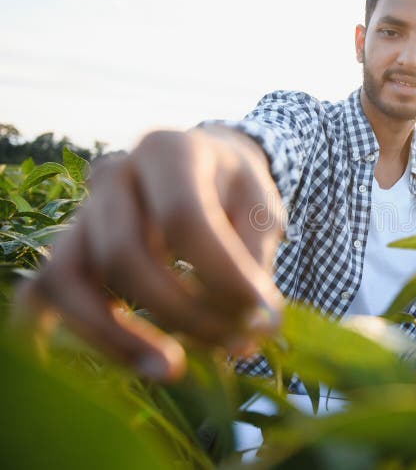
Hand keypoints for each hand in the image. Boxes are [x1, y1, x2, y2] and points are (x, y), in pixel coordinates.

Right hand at [14, 126, 284, 380]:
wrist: (206, 166)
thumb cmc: (236, 190)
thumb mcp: (262, 208)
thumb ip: (256, 258)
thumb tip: (250, 325)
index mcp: (169, 151)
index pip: (183, 218)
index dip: (222, 276)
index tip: (263, 315)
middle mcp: (115, 176)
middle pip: (123, 254)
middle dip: (183, 313)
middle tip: (236, 342)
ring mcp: (82, 213)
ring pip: (69, 278)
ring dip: (119, 337)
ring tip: (174, 369)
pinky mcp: (69, 248)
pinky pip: (47, 295)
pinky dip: (66, 332)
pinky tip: (114, 361)